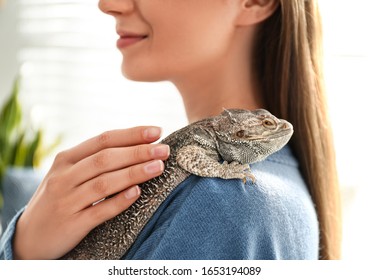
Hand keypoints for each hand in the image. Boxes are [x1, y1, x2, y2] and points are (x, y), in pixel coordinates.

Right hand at [13, 126, 169, 258]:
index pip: (103, 140)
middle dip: (138, 152)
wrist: (29, 235)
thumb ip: (94, 160)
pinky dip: (119, 201)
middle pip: (106, 158)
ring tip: (159, 167)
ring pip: (104, 183)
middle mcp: (64, 177)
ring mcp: (66, 201)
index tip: (157, 131)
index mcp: (66, 159)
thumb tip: (136, 146)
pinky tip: (137, 193)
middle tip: (164, 149)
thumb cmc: (59, 197)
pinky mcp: (71, 224)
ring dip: (134, 173)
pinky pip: (99, 211)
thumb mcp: (68, 173)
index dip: (131, 134)